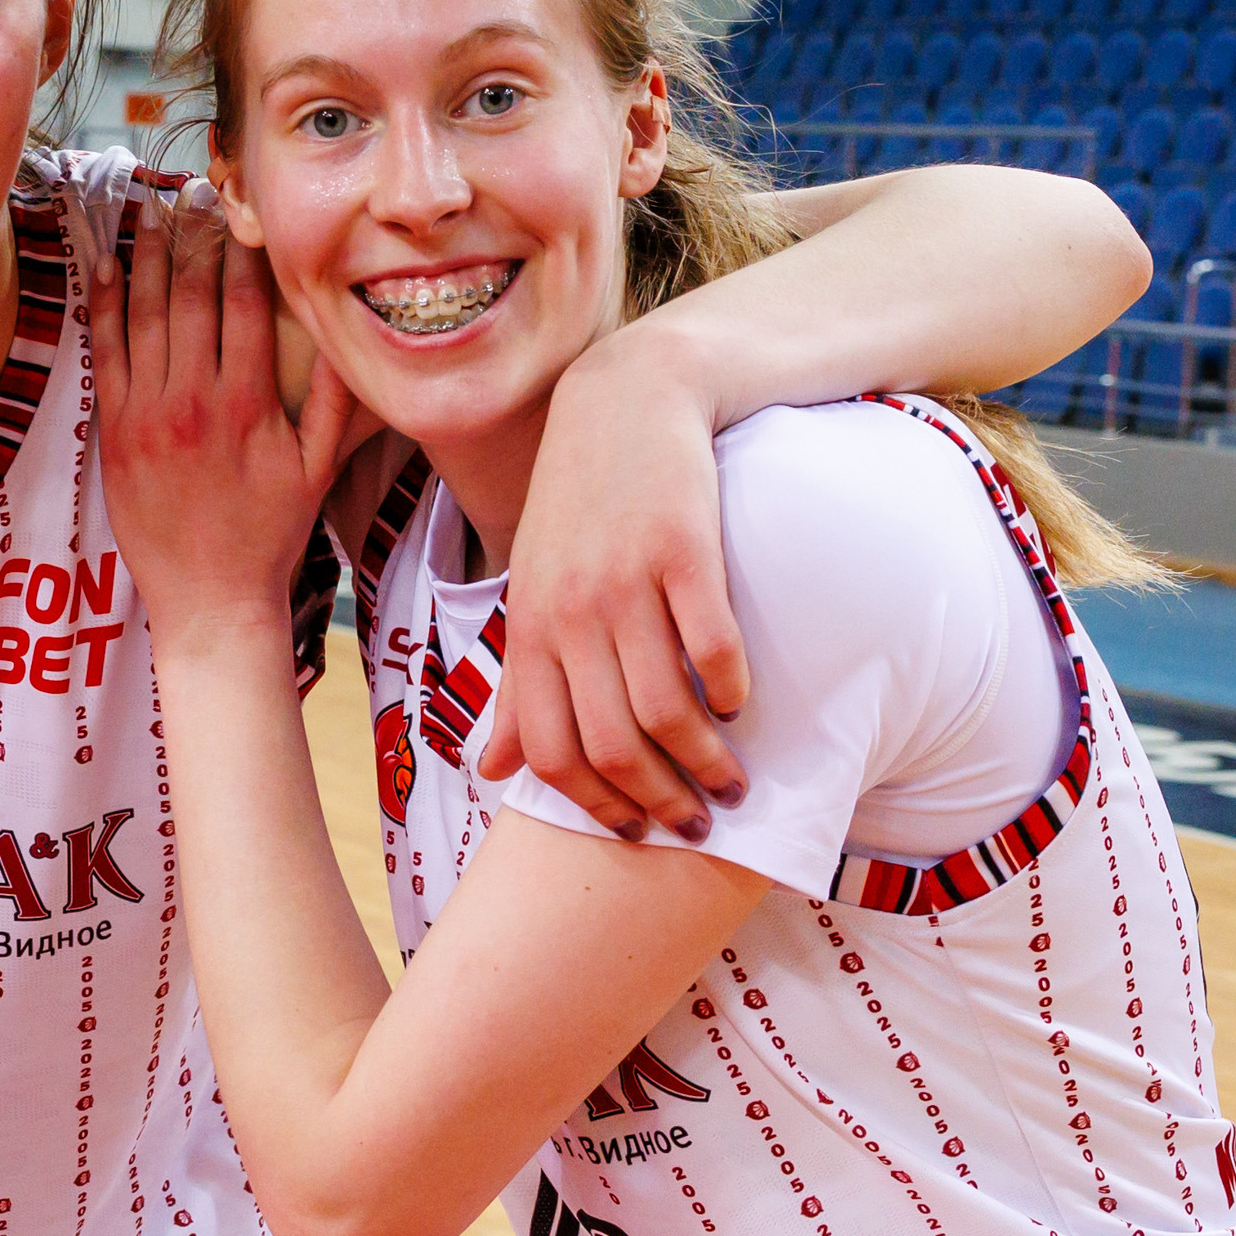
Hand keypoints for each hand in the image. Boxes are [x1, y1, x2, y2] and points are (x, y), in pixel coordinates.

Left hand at [91, 199, 355, 646]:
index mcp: (248, 402)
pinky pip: (105, 354)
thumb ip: (334, 400)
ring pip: (145, 317)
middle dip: (194, 239)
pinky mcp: (115, 432)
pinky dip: (104, 307)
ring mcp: (148, 413)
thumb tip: (347, 335)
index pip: (246, 305)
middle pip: (192, 298)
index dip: (243, 251)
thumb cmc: (271, 534)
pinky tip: (108, 269)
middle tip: (194, 191)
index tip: (243, 211)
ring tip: (151, 211)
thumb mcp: (318, 468)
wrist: (210, 597)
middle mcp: (194, 398)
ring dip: (148, 259)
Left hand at [477, 329, 747, 840]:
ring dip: (707, 763)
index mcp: (531, 628)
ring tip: (734, 782)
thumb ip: (520, 684)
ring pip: (666, 708)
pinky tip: (743, 704)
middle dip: (660, 801)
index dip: (595, 807)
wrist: (626, 402)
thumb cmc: (578, 508)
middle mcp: (571, 612)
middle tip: (700, 824)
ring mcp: (626, 582)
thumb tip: (492, 770)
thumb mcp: (534, 592)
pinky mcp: (683, 551)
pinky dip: (732, 691)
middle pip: (611, 744)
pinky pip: (713, 646)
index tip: (639, 833)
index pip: (551, 752)